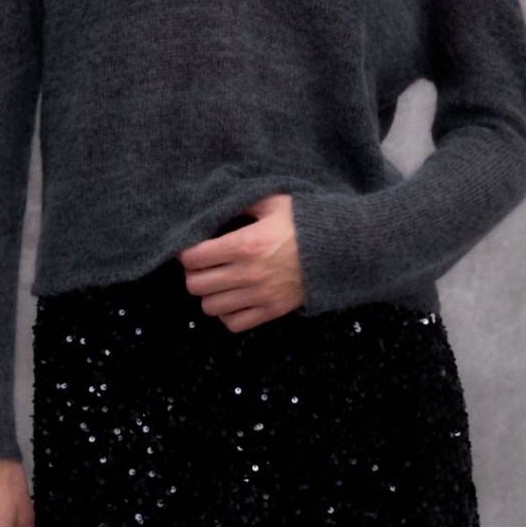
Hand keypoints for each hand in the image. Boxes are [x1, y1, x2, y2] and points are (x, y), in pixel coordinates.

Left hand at [178, 194, 304, 332]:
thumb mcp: (273, 202)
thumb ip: (242, 203)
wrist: (340, 249)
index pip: (193, 257)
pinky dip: (227, 314)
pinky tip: (233, 299)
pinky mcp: (271, 311)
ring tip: (218, 283)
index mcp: (245, 244)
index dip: (185, 252)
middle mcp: (248, 273)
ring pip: (210, 307)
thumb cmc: (306, 222)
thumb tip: (218, 206)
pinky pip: (234, 324)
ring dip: (209, 294)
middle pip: (195, 285)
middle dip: (194, 274)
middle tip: (203, 266)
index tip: (191, 248)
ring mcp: (259, 295)